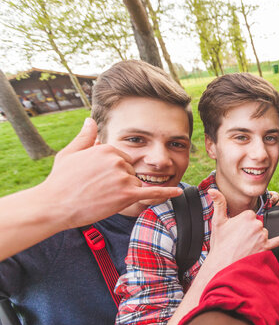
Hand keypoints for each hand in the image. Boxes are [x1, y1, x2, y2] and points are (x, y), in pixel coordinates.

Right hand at [41, 118, 181, 227]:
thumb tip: (91, 120)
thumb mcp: (71, 153)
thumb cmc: (61, 180)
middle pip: (131, 172)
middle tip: (97, 190)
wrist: (55, 205)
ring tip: (101, 197)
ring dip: (123, 193)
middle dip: (119, 182)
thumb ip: (85, 137)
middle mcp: (118, 160)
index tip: (99, 179)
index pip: (124, 159)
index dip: (114, 172)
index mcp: (109, 148)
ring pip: (135, 185)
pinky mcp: (127, 194)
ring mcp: (124, 177)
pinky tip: (178, 191)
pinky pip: (152, 192)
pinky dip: (166, 192)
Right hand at [201, 189, 278, 274]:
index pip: (250, 215)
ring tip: (244, 246)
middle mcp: (257, 224)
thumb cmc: (220, 244)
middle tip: (238, 239)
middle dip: (249, 230)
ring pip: (263, 233)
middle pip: (257, 223)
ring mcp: (262, 236)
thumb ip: (218, 203)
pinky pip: (278, 241)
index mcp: (247, 215)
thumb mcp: (218, 221)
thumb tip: (212, 189)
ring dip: (256, 238)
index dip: (242, 223)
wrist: (222, 264)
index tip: (235, 230)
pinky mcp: (266, 248)